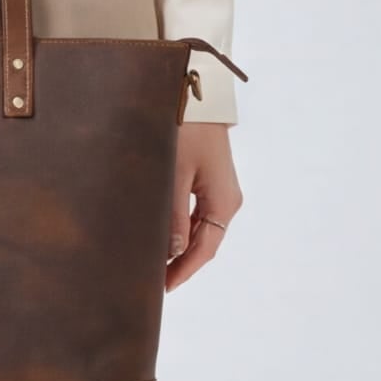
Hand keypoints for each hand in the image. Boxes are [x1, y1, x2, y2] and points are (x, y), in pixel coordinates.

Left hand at [165, 121, 242, 291]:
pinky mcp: (210, 179)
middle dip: (181, 262)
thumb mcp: (175, 174)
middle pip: (204, 242)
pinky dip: (182, 227)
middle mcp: (227, 200)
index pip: (204, 250)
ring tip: (154, 261)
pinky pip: (197, 213)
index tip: (162, 288)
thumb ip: (174, 215)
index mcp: (224, 202)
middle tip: (153, 281)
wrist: (197, 93)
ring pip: (200, 229)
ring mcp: (220, 190)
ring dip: (180, 246)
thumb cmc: (186, 130)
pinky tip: (163, 233)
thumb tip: (172, 253)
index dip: (183, 271)